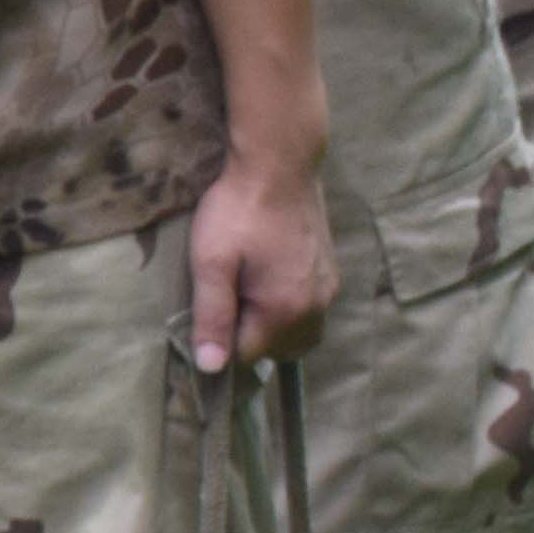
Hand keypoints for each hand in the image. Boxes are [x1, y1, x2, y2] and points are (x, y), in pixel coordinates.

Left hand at [186, 146, 337, 370]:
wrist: (279, 164)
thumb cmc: (238, 211)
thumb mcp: (211, 262)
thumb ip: (212, 316)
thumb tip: (210, 367)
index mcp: (285, 310)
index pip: (248, 356)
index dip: (219, 343)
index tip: (203, 316)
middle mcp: (317, 307)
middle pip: (277, 349)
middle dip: (247, 337)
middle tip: (223, 300)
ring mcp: (329, 288)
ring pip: (298, 331)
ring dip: (270, 325)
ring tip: (242, 290)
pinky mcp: (331, 270)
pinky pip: (310, 309)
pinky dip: (288, 308)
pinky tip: (265, 279)